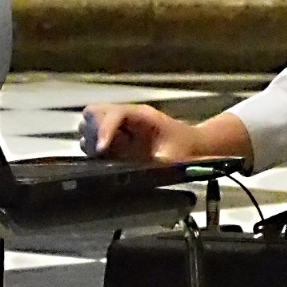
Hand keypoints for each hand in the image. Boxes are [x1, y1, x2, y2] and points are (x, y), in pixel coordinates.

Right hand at [79, 103, 252, 166]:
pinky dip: (93, 148)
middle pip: (95, 112)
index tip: (100, 149)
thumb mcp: (172, 160)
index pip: (115, 114)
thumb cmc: (186, 150)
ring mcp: (121, 127)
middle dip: (92, 131)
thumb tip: (130, 174)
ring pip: (91, 123)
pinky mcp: (117, 139)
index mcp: (142, 116)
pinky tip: (102, 162)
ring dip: (90, 139)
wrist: (196, 148)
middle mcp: (128, 118)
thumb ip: (151, 165)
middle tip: (98, 153)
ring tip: (100, 158)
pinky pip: (95, 138)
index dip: (104, 130)